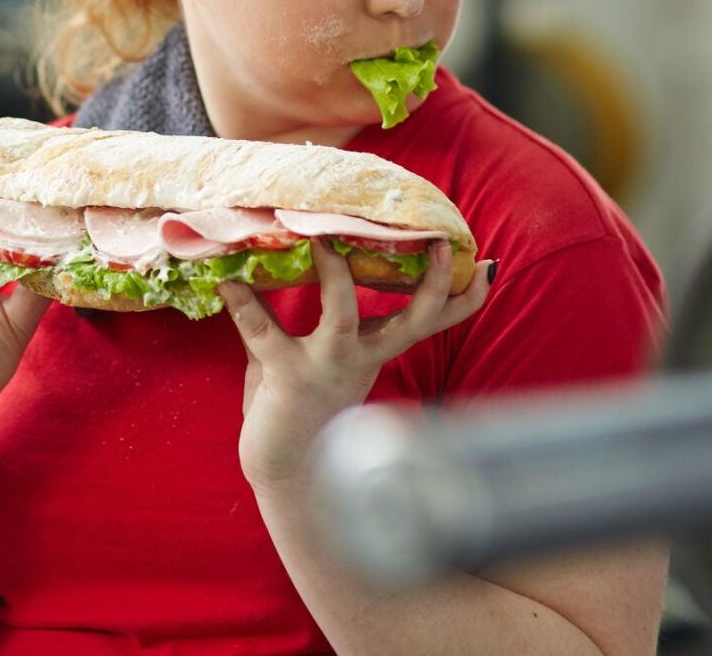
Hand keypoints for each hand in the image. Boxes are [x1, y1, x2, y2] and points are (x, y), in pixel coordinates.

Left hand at [219, 241, 492, 490]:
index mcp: (374, 351)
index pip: (428, 320)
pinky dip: (243, 305)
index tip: (484, 266)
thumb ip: (321, 313)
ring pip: (343, 314)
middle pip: (414, 319)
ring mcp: (327, 366)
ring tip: (322, 240)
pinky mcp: (289, 376)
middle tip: (442, 244)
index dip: (461, 298)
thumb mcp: (323, 354)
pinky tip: (226, 283)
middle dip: (433, 284)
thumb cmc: (302, 406)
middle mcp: (361, 358)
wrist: (287, 470)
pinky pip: (263, 332)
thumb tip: (307, 257)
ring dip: (336, 276)